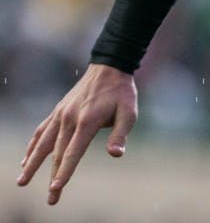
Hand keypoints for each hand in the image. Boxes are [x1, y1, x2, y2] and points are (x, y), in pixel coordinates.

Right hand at [17, 63, 137, 204]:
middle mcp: (69, 119)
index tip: (56, 188)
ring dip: (32, 163)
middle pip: (57, 153)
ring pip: (43, 143)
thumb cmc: (122, 93)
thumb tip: (115, 154)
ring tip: (22, 181)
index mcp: (87, 121)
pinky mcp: (57, 111)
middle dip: (53, 177)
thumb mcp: (129, 112)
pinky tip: (27, 158)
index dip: (64, 172)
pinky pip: (41, 130)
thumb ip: (121, 134)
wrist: (109, 68)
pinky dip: (33, 146)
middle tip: (51, 199)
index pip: (73, 152)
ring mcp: (61, 114)